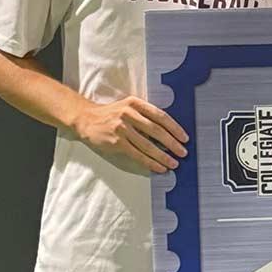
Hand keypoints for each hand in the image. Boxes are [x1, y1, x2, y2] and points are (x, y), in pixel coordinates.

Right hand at [71, 97, 188, 173]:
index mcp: (135, 103)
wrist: (86, 119)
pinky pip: (137, 154)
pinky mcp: (116, 142)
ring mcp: (122, 128)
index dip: (175, 128)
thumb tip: (169, 132)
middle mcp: (129, 114)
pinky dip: (150, 162)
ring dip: (163, 156)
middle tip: (183, 152)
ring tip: (173, 163)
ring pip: (148, 145)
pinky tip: (159, 167)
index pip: (161, 116)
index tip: (185, 138)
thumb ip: (146, 115)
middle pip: (157, 131)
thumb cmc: (112, 114)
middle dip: (173, 144)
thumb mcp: (129, 107)